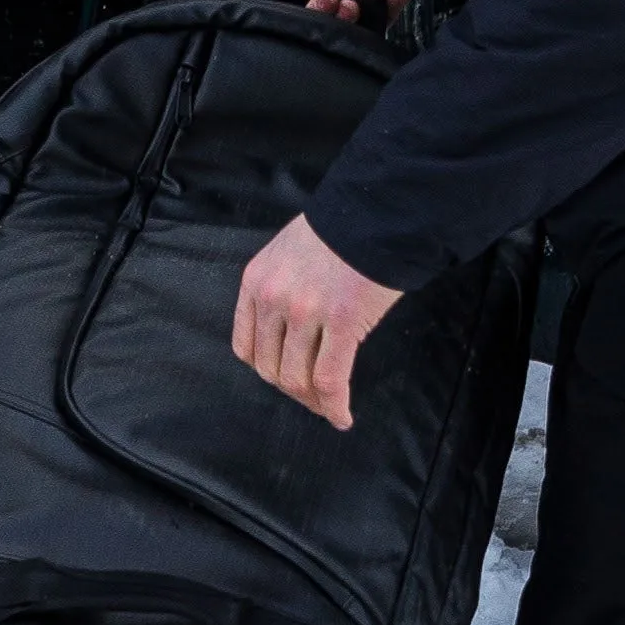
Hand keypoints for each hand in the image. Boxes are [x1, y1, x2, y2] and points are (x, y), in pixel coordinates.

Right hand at [195, 0, 424, 27]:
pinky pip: (354, 40)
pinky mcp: (367, 21)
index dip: (271, 12)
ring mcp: (339, 11)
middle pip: (297, 26)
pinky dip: (353, 29)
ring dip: (330, 21)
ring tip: (341, 1)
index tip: (278, 6)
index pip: (270, 8)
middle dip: (307, 16)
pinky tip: (357, 7)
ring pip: (323, 36)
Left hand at [234, 213, 402, 433]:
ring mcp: (304, 311)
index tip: (287, 380)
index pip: (246, 347)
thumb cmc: (342, 228)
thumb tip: (294, 332)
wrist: (378, 208)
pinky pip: (329, 379)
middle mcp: (273, 298)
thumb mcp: (291, 252)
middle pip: (270, 369)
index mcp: (256, 281)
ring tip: (331, 408)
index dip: (267, 372)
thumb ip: (282, 289)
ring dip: (315, 402)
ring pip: (298, 379)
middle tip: (315, 399)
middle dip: (293, 392)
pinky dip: (334, 406)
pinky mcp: (340, 322)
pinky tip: (342, 416)